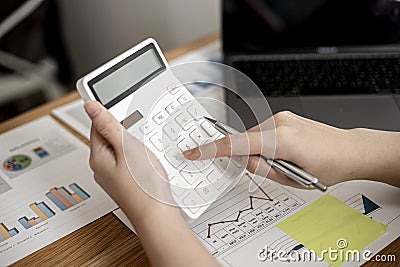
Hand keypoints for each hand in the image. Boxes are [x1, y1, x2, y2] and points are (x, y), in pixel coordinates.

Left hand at [84, 100, 218, 266]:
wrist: (157, 214)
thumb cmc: (144, 186)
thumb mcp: (127, 148)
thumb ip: (108, 126)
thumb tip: (91, 107)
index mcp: (97, 157)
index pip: (96, 126)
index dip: (109, 114)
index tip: (120, 107)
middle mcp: (102, 168)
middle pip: (109, 138)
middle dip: (124, 130)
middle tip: (138, 131)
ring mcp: (115, 176)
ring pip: (121, 150)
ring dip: (132, 144)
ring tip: (146, 147)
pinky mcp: (127, 181)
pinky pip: (129, 161)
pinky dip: (138, 156)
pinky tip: (149, 160)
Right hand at [183, 111, 366, 187]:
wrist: (351, 150)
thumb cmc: (329, 166)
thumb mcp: (291, 179)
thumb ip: (261, 169)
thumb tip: (242, 160)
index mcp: (281, 140)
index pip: (236, 144)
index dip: (211, 149)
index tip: (194, 152)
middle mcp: (279, 123)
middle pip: (244, 140)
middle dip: (247, 156)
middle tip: (272, 169)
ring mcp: (282, 117)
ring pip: (253, 136)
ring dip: (258, 150)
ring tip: (285, 162)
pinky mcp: (285, 117)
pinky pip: (262, 131)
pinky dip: (264, 143)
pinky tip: (283, 152)